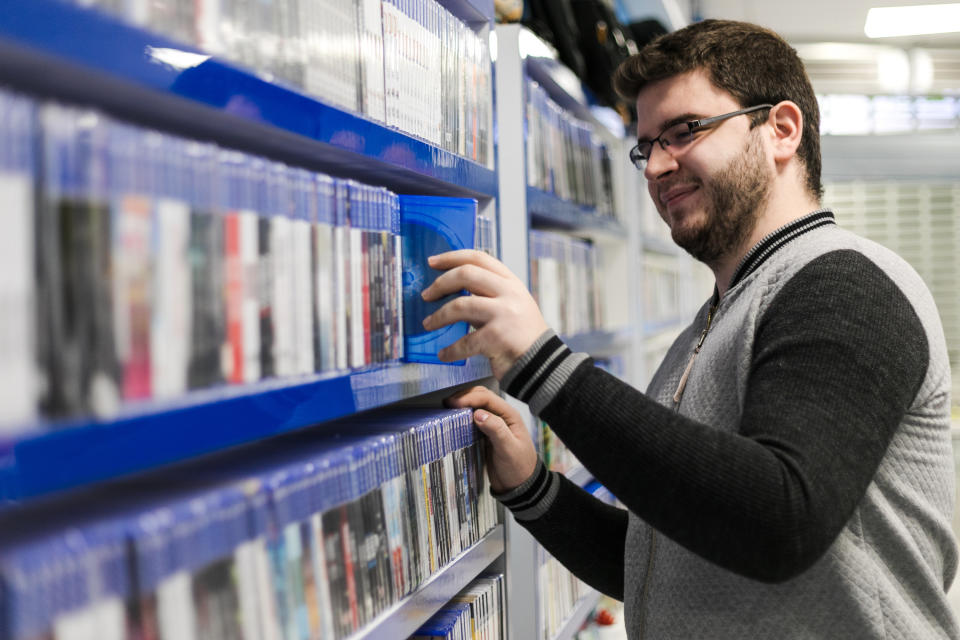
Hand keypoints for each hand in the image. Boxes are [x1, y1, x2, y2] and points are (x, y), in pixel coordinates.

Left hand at [421, 249, 548, 378]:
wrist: (542, 363)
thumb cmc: (520, 335)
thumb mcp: (509, 305)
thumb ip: (485, 294)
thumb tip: (449, 288)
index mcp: (511, 282)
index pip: (479, 258)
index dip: (452, 257)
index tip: (432, 262)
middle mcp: (509, 293)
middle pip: (466, 274)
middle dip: (440, 284)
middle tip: (426, 295)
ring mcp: (504, 314)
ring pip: (461, 305)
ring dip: (439, 316)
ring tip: (428, 324)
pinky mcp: (498, 338)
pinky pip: (465, 341)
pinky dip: (450, 350)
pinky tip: (444, 354)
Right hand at [445, 386, 537, 492]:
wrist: (519, 486)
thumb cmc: (518, 468)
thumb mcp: (508, 449)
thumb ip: (496, 430)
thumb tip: (478, 414)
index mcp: (509, 415)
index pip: (487, 398)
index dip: (469, 398)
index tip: (452, 404)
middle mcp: (501, 416)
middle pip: (481, 397)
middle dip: (464, 397)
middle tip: (446, 404)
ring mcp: (492, 425)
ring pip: (475, 407)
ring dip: (462, 406)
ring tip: (446, 409)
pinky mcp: (485, 434)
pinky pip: (471, 421)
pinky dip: (462, 418)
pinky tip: (453, 421)